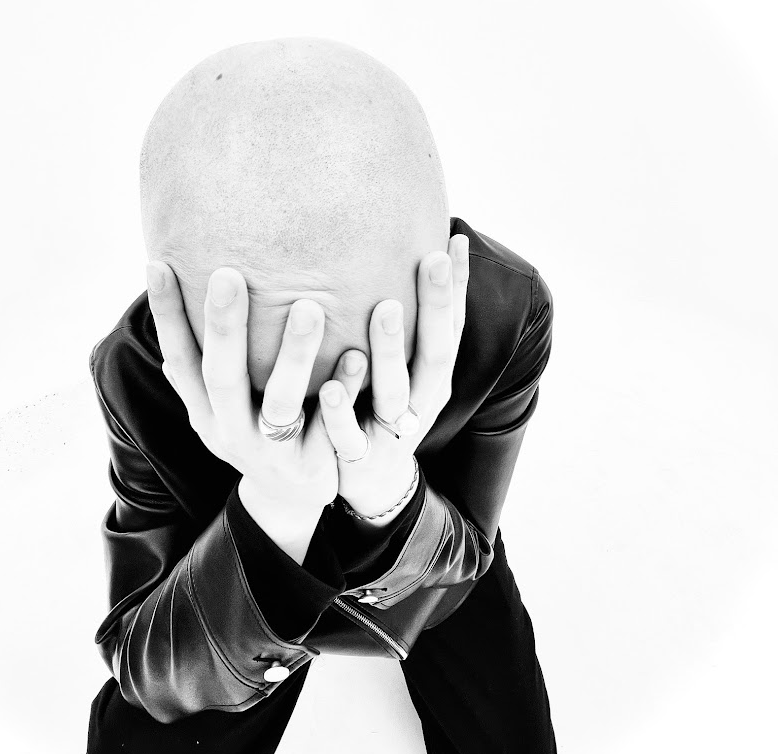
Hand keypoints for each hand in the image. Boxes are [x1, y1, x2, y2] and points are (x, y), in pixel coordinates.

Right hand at [145, 262, 339, 510]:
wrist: (287, 500)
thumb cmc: (254, 431)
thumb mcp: (220, 407)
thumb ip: (204, 365)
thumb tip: (170, 300)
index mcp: (205, 412)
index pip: (179, 359)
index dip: (166, 317)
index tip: (156, 264)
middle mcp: (231, 432)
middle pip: (222, 379)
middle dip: (224, 327)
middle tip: (230, 275)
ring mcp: (272, 452)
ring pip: (281, 404)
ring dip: (294, 356)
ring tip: (309, 308)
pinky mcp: (313, 464)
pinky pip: (331, 426)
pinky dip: (344, 391)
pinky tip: (358, 355)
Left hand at [317, 234, 469, 516]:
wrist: (371, 480)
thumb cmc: (382, 407)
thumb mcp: (402, 368)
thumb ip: (403, 324)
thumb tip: (401, 256)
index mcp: (432, 377)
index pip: (452, 326)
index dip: (456, 287)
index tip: (454, 238)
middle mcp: (420, 401)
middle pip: (435, 353)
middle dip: (435, 305)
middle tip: (431, 259)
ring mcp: (391, 431)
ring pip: (394, 390)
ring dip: (390, 350)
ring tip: (383, 307)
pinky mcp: (358, 456)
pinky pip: (348, 433)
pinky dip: (342, 409)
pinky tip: (331, 385)